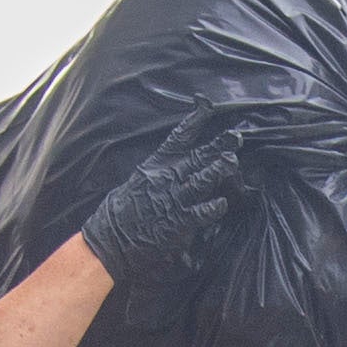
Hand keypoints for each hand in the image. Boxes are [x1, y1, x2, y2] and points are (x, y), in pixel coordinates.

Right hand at [72, 117, 266, 296]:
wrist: (110, 240)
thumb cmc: (121, 214)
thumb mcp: (137, 183)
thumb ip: (158, 175)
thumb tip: (175, 172)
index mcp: (155, 166)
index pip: (178, 137)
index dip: (195, 120)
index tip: (208, 105)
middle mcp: (166, 178)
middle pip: (198, 156)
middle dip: (219, 145)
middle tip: (236, 136)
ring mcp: (173, 199)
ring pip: (202, 179)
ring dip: (219, 169)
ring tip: (232, 161)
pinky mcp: (179, 222)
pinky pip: (201, 212)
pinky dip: (213, 207)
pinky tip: (222, 203)